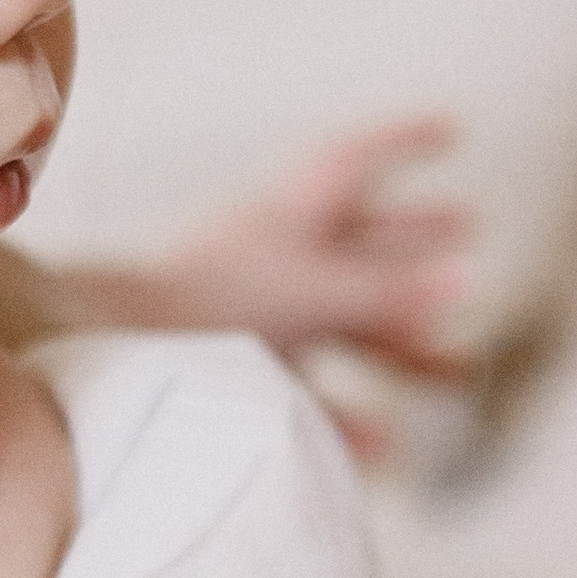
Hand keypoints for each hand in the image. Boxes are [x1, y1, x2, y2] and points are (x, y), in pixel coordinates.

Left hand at [18, 119, 476, 385]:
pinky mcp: (240, 375)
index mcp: (287, 216)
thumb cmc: (204, 307)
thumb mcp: (310, 290)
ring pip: (344, 323)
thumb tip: (468, 278)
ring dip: (402, 345)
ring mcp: (257, 316)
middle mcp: (273, 258)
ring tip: (460, 373)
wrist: (106, 361)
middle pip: (358, 241)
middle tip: (470, 225)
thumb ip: (388, 290)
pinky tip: (386, 449)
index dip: (405, 142)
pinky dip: (351, 417)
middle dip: (415, 237)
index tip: (453, 128)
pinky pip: (310, 393)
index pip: (355, 163)